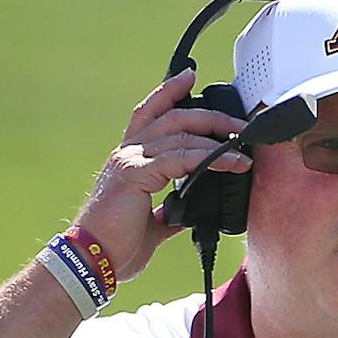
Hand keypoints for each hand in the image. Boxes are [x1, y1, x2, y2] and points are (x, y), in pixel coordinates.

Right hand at [74, 70, 253, 283]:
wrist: (93, 260)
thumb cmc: (117, 245)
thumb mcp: (151, 225)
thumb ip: (168, 211)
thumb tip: (188, 212)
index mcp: (129, 159)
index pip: (150, 113)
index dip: (169, 92)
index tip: (191, 76)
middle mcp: (128, 153)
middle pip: (172, 117)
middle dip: (209, 116)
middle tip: (240, 125)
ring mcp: (130, 160)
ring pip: (181, 134)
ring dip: (218, 139)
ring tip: (244, 148)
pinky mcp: (137, 174)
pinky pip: (183, 158)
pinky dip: (211, 158)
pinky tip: (232, 163)